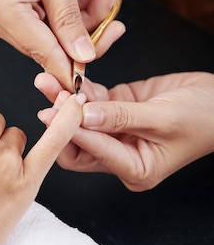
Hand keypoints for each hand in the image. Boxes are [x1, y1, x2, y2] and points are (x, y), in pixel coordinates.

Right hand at [0, 0, 124, 89]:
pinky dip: (59, 18)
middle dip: (81, 35)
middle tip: (114, 16)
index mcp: (1, 10)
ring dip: (74, 24)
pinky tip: (79, 1)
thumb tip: (82, 56)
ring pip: (43, 38)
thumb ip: (71, 19)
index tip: (92, 80)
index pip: (42, 52)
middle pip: (44, 47)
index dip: (70, 67)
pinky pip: (35, 27)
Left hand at [35, 72, 213, 190]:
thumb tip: (83, 115)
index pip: (91, 154)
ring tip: (47, 80)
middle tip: (49, 95)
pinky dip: (80, 89)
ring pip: (80, 119)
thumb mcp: (165, 118)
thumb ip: (122, 117)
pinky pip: (92, 100)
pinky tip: (66, 75)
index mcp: (135, 169)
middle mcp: (121, 154)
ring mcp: (117, 132)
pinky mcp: (116, 109)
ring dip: (64, 100)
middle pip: (77, 142)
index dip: (72, 131)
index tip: (54, 111)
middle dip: (60, 119)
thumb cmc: (206, 117)